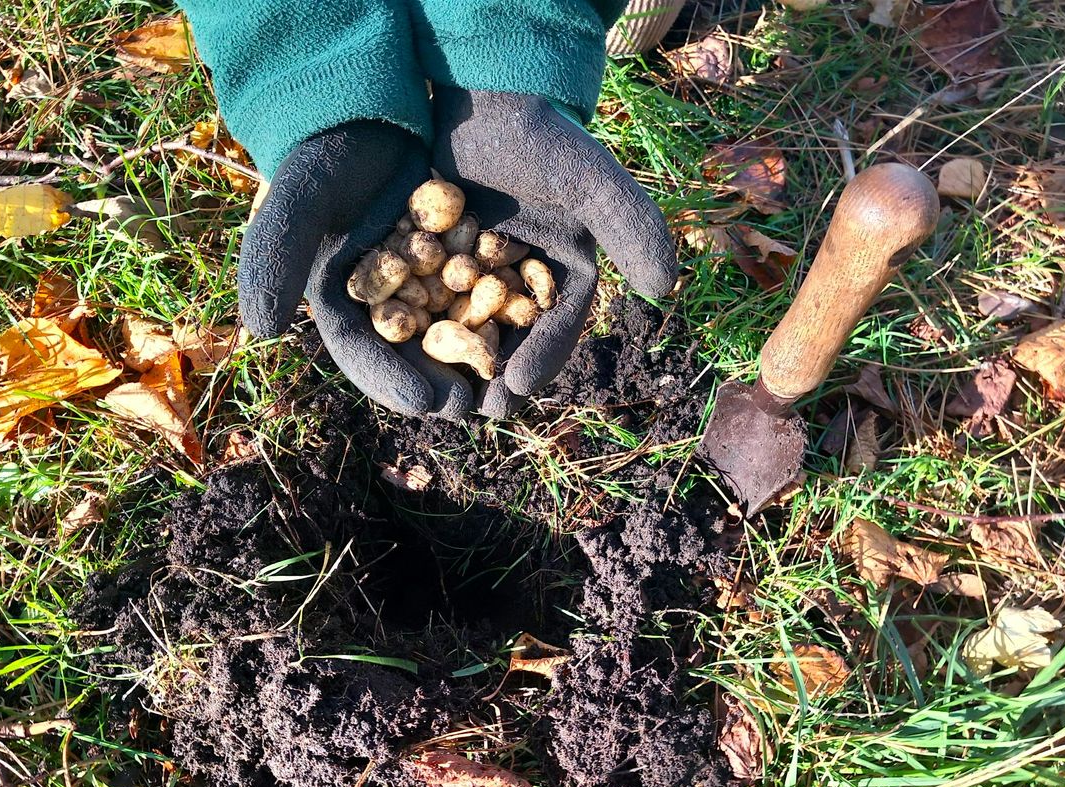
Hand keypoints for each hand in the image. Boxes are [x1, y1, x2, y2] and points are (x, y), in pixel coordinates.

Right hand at [238, 121, 473, 419]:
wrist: (364, 114)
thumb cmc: (323, 158)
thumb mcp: (298, 202)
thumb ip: (276, 258)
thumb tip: (260, 328)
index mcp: (338, 302)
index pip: (363, 354)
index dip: (392, 380)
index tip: (424, 401)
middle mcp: (377, 302)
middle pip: (408, 356)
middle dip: (437, 383)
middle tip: (470, 407)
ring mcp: (416, 284)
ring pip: (445, 333)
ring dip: (469, 362)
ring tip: (498, 387)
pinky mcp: (449, 261)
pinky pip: (474, 297)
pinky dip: (493, 317)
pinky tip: (519, 335)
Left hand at [431, 87, 676, 416]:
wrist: (488, 97)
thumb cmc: (546, 139)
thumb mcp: (592, 182)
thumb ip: (630, 228)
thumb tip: (665, 289)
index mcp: (564, 275)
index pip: (554, 328)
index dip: (538, 361)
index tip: (516, 390)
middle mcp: (523, 281)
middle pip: (510, 341)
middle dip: (494, 377)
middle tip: (476, 410)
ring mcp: (479, 273)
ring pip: (467, 329)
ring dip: (455, 364)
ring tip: (438, 397)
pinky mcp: (438, 259)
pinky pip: (427, 300)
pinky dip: (417, 326)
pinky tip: (399, 351)